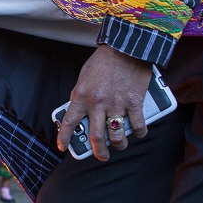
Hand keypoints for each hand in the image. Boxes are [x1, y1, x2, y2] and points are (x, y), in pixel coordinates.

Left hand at [56, 45, 151, 160]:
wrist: (125, 46)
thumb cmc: (103, 61)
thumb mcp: (84, 77)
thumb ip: (81, 96)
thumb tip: (81, 113)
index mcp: (81, 96)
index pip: (69, 122)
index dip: (65, 138)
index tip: (63, 147)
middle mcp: (97, 103)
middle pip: (95, 136)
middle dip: (98, 151)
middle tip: (101, 156)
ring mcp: (116, 104)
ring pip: (117, 135)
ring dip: (119, 145)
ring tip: (120, 145)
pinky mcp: (134, 101)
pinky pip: (137, 125)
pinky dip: (139, 132)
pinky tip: (138, 132)